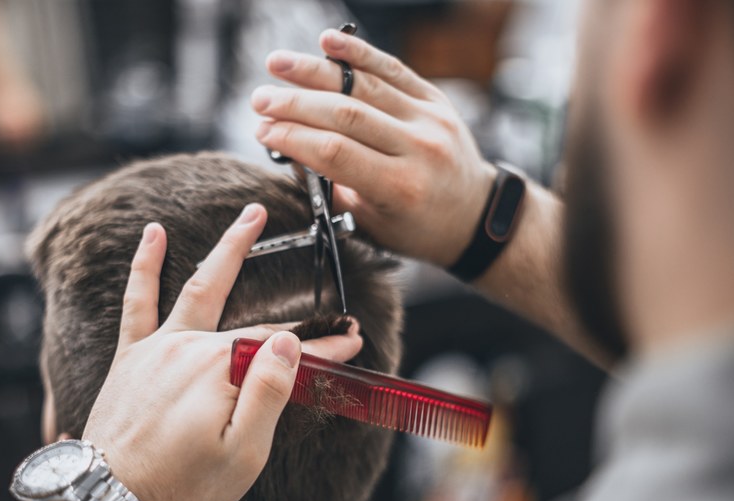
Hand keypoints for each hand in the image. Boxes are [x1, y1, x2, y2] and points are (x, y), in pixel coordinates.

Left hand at [82, 204, 362, 500]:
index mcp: (221, 370)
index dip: (324, 346)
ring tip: (251, 217)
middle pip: (255, 323)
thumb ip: (268, 392)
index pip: (286, 350)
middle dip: (299, 316)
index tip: (351, 342)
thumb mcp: (242, 453)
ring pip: (199, 287)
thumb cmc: (180, 485)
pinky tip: (153, 234)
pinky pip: (138, 301)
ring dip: (228, 249)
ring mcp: (159, 347)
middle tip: (327, 292)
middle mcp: (190, 348)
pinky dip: (145, 266)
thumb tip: (290, 343)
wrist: (110, 499)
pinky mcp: (133, 356)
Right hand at [252, 29, 494, 267]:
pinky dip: (358, 52)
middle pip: (345, 115)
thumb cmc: (416, 226)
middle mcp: (418, 149)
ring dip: (314, 72)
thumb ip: (332, 186)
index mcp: (400, 188)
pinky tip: (327, 41)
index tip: (262, 131)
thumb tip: (289, 148)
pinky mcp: (435, 99)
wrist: (473, 215)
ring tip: (277, 65)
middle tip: (260, 100)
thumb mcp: (370, 221)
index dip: (293, 138)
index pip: (335, 153)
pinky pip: (392, 69)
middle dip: (294, 104)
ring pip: (364, 85)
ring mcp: (430, 119)